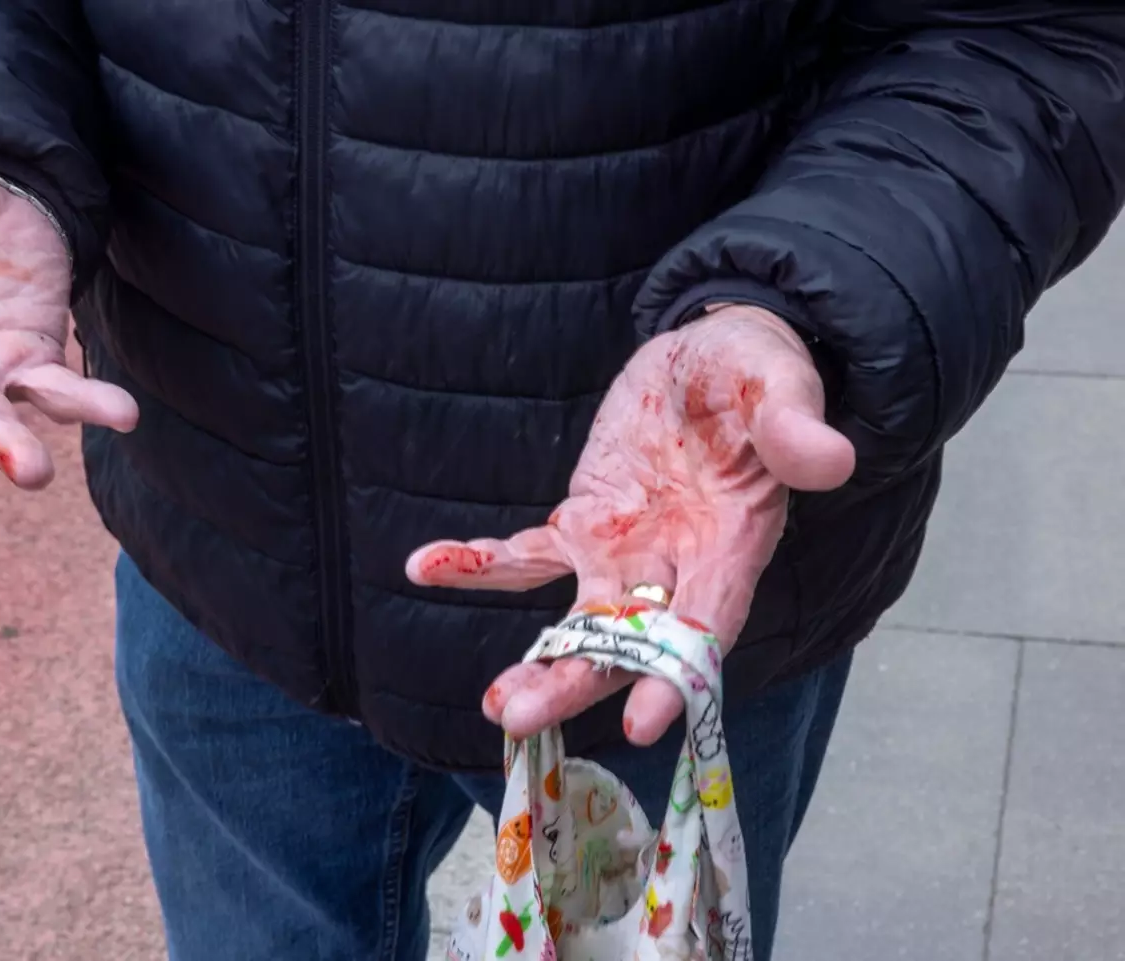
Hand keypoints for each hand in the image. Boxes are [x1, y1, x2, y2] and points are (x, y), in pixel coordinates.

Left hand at [404, 306, 853, 744]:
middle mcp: (677, 566)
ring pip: (578, 619)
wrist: (713, 360)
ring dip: (537, 660)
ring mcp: (624, 550)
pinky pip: (528, 554)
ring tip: (492, 703)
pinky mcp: (583, 523)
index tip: (642, 721)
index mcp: (733, 544)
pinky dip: (481, 564)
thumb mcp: (780, 385)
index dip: (675, 671)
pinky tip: (425, 566)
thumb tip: (829, 459)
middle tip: (519, 719)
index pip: (707, 622)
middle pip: (628, 641)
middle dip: (578, 682)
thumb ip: (793, 424)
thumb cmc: (758, 376)